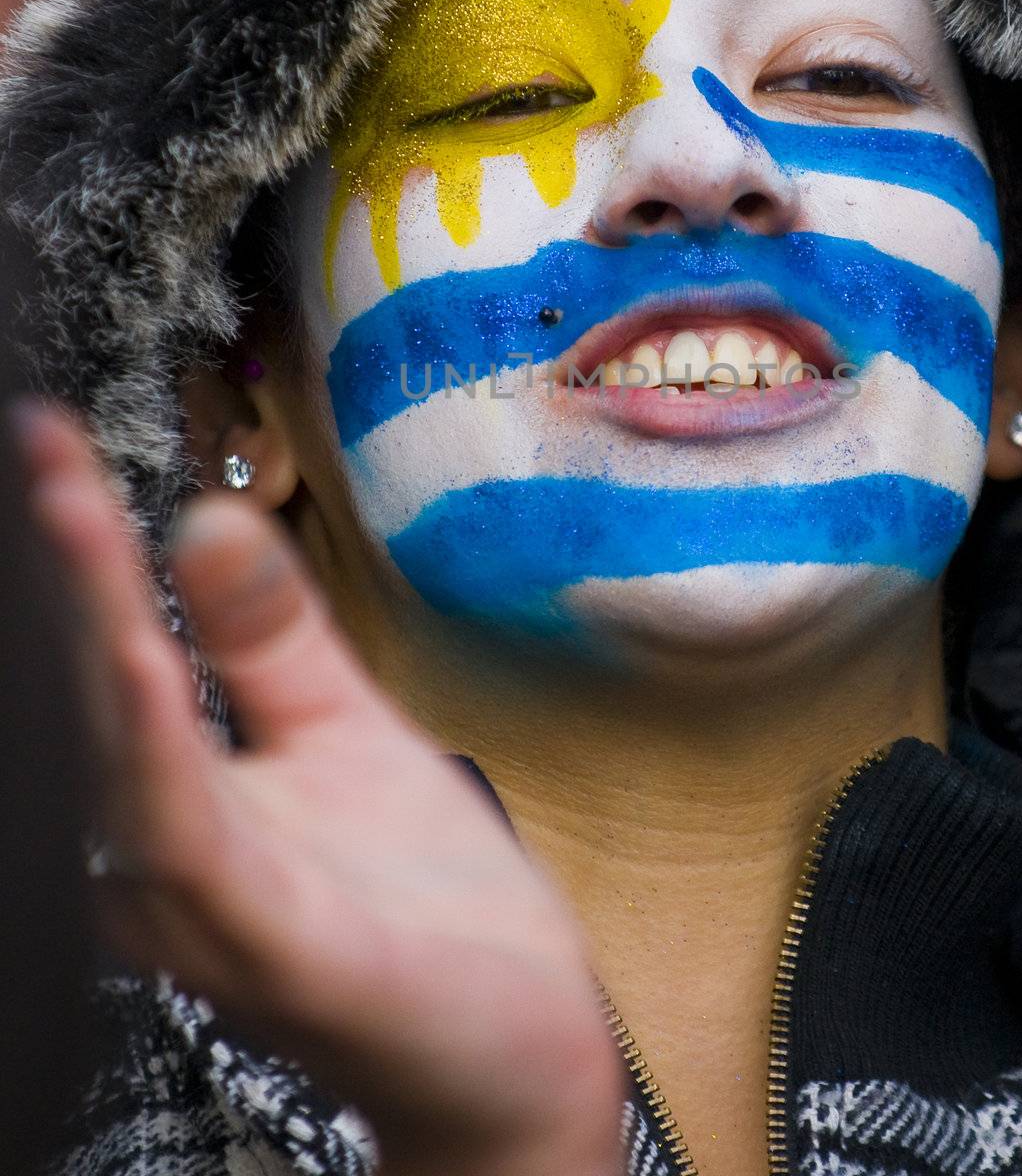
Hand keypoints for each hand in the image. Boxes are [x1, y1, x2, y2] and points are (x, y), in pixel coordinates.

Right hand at [14, 401, 624, 1175]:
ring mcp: (216, 910)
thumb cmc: (420, 902)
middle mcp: (173, 858)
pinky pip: (200, 844)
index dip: (81, 546)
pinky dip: (162, 753)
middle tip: (38, 445)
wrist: (513, 1047)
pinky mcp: (278, 950)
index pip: (117, 653)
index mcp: (191, 796)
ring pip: (130, 760)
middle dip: (67, 567)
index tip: (49, 435)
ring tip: (69, 514)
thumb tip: (207, 517)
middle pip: (101, 695)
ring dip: (97, 635)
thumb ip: (272, 638)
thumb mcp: (348, 730)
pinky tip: (146, 664)